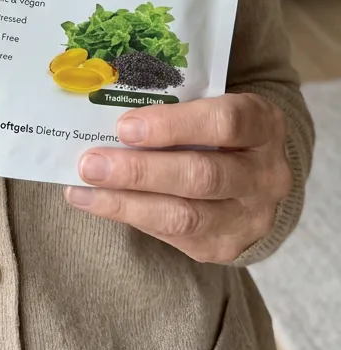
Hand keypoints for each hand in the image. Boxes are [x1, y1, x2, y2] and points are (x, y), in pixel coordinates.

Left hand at [65, 92, 291, 262]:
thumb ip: (175, 105)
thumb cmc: (218, 127)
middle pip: (202, 175)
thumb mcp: (213, 103)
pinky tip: (96, 202)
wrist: (254, 175)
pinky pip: (174, 236)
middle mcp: (265, 175)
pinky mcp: (225, 246)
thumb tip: (105, 109)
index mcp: (264, 124)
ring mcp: (249, 217)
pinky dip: (130, 216)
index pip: (225, 121)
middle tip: (91, 162)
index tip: (125, 125)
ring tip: (84, 186)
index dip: (173, 125)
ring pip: (186, 216)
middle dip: (140, 170)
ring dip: (127, 201)